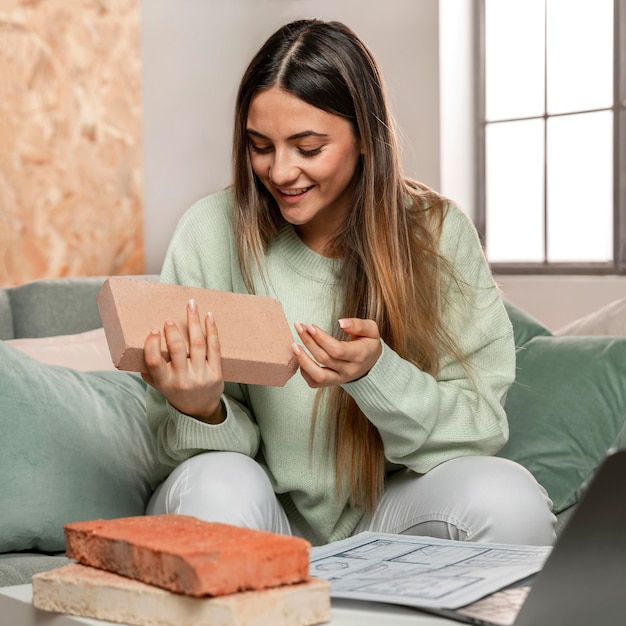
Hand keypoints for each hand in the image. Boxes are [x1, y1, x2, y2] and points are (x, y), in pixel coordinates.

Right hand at [142, 298, 224, 422]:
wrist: (200, 411)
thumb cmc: (176, 391)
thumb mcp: (159, 385)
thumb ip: (149, 369)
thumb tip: (136, 343)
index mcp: (165, 382)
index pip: (154, 362)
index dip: (152, 344)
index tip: (153, 330)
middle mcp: (183, 379)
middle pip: (177, 349)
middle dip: (173, 331)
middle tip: (170, 320)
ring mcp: (201, 376)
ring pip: (198, 344)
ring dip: (194, 321)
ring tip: (191, 305)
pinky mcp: (217, 373)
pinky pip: (214, 347)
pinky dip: (211, 330)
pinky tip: (208, 317)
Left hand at [292, 318, 381, 387]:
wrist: (371, 364)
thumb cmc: (368, 344)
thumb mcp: (371, 330)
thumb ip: (359, 325)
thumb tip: (341, 323)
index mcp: (359, 355)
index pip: (337, 350)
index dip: (321, 338)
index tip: (310, 326)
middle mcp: (349, 370)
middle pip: (324, 358)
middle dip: (309, 341)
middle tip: (299, 327)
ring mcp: (339, 379)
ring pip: (318, 375)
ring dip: (303, 360)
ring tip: (294, 346)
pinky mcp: (331, 383)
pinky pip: (314, 382)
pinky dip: (304, 371)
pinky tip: (301, 357)